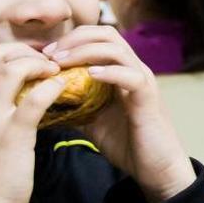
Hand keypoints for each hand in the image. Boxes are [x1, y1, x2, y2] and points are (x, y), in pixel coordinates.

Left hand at [43, 25, 194, 202]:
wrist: (157, 169)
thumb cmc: (128, 144)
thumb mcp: (94, 122)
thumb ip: (76, 106)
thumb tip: (45, 101)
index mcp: (121, 70)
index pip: (97, 37)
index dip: (70, 40)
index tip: (46, 54)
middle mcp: (133, 69)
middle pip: (106, 33)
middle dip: (74, 39)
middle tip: (50, 54)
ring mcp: (143, 81)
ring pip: (117, 49)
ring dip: (85, 51)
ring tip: (63, 62)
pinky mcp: (149, 97)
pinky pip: (131, 76)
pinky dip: (110, 72)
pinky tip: (90, 75)